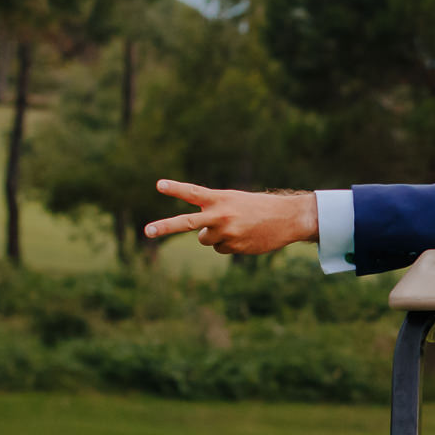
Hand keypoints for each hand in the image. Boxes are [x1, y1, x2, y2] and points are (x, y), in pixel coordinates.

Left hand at [142, 179, 318, 254]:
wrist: (288, 219)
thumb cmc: (258, 207)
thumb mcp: (234, 201)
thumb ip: (214, 211)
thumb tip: (200, 237)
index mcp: (220, 199)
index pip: (194, 193)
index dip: (176, 189)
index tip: (159, 185)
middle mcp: (221, 216)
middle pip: (187, 222)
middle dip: (165, 227)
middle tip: (147, 231)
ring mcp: (227, 233)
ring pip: (205, 240)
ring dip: (214, 236)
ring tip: (235, 228)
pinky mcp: (235, 247)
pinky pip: (221, 249)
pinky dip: (229, 244)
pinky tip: (245, 237)